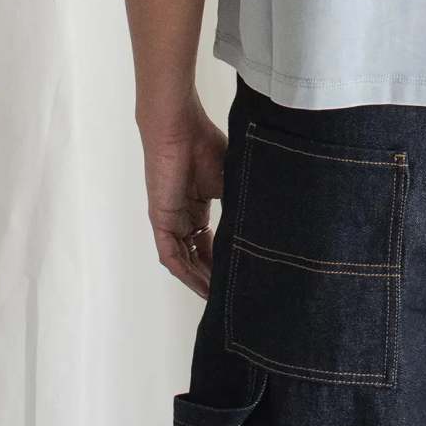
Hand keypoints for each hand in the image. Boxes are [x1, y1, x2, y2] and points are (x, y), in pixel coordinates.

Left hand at [138, 91, 226, 298]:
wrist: (179, 129)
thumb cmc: (203, 144)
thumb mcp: (228, 180)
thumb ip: (238, 202)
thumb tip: (264, 221)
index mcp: (197, 206)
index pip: (208, 243)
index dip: (221, 261)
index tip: (238, 275)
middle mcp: (183, 217)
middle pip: (196, 256)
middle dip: (211, 276)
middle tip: (231, 293)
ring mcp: (170, 221)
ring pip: (184, 261)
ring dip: (199, 280)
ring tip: (218, 296)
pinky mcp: (161, 221)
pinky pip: (171, 256)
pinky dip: (185, 273)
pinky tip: (202, 286)